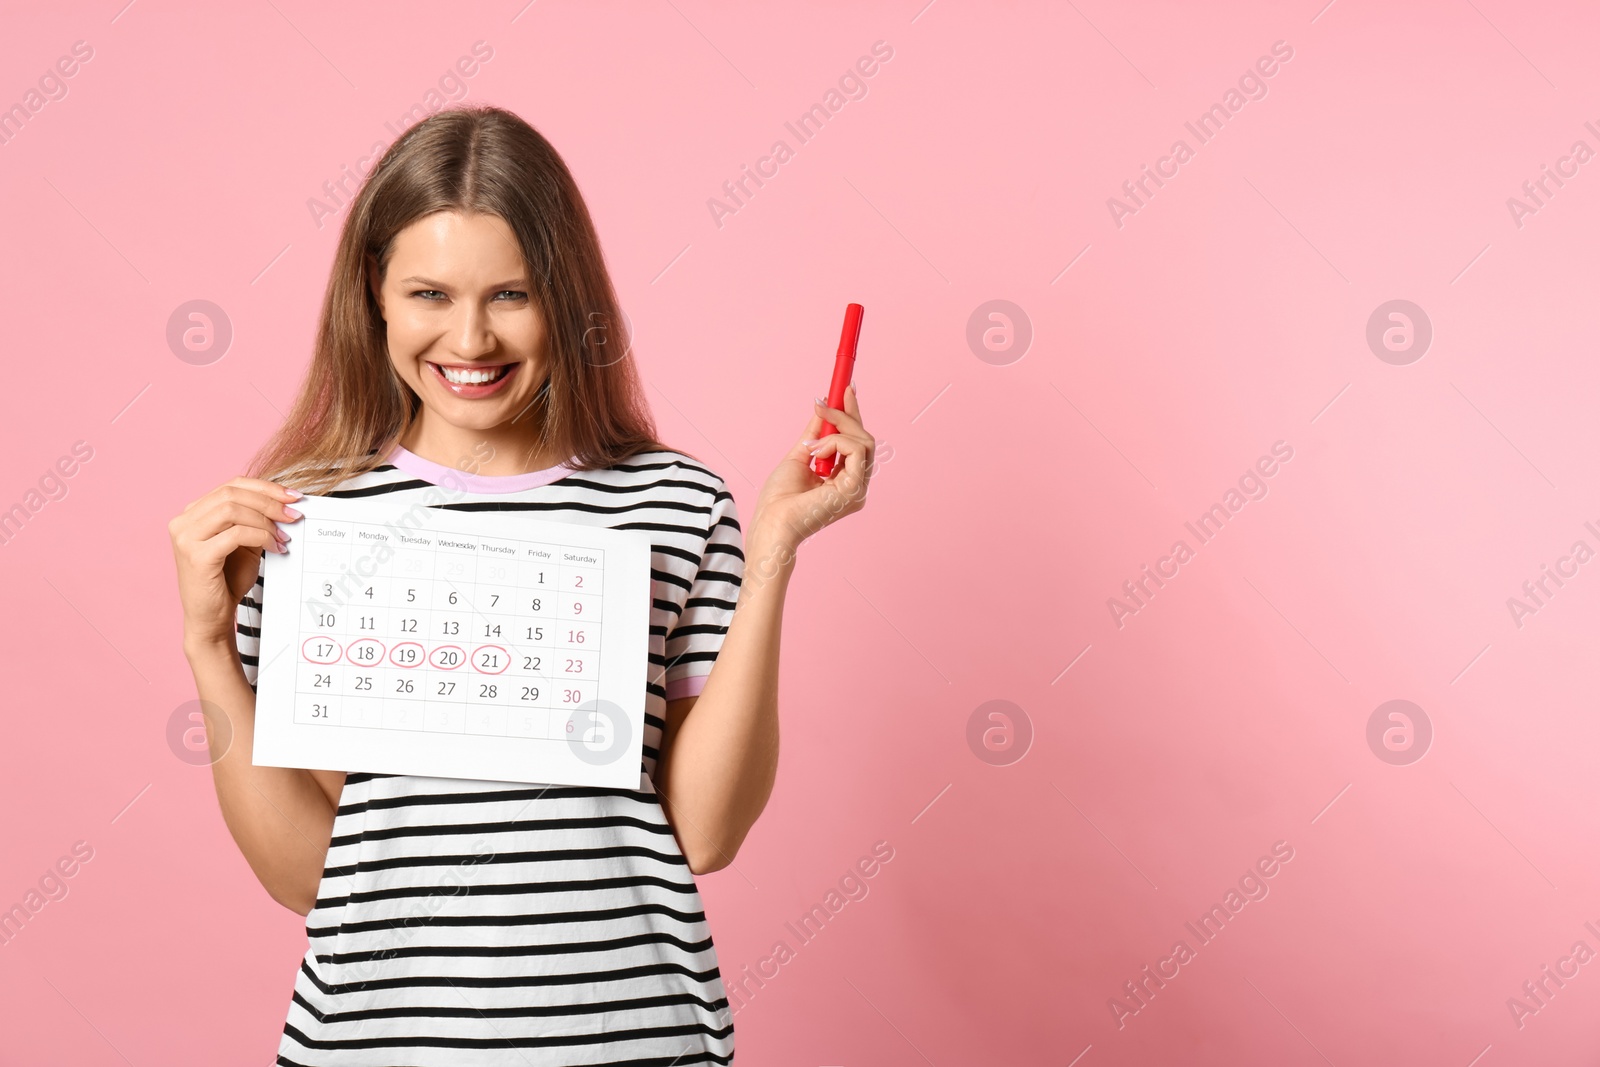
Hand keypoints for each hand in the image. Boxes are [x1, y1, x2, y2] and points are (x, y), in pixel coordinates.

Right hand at [168, 477, 303, 649]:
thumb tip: (287, 503)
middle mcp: (183, 521)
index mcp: (193, 513)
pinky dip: (261, 537)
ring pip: (232, 510)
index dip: (265, 487)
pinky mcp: (195, 555)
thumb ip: (255, 521)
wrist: (211, 616)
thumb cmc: (227, 580)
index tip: (293, 496)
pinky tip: (276, 548)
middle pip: (231, 493)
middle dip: (269, 501)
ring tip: (284, 535)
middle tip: (294, 515)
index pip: (231, 485)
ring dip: (265, 520)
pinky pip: (235, 534)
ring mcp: (185, 537)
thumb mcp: (244, 543)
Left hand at [750, 382, 873, 555]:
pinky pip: (856, 450)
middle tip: (822, 403)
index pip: (857, 442)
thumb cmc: (779, 500)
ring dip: (835, 431)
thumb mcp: (799, 456)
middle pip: (865, 439)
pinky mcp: (855, 490)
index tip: (845, 389)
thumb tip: (823, 410)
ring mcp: (858, 489)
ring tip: (810, 445)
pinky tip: (815, 453)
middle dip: (846, 415)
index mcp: (845, 480)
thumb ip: (815, 435)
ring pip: (864, 441)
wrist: (771, 522)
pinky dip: (835, 443)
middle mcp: (856, 485)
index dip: (853, 414)